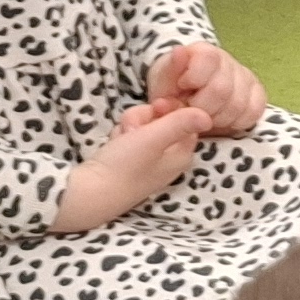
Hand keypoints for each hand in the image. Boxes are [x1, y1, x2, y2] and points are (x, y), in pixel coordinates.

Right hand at [56, 100, 205, 232]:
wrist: (90, 192)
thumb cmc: (125, 165)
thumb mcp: (154, 138)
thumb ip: (181, 123)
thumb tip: (208, 115)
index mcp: (182, 154)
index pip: (186, 120)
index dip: (169, 109)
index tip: (155, 106)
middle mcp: (170, 159)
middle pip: (163, 121)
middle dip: (143, 118)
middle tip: (130, 129)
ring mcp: (150, 162)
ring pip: (144, 126)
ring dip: (129, 125)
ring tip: (119, 138)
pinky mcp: (132, 163)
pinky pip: (131, 138)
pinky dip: (121, 136)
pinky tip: (114, 145)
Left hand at [148, 40, 266, 138]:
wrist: (184, 99)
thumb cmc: (172, 90)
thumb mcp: (162, 83)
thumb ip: (169, 73)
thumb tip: (179, 52)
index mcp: (204, 52)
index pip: (209, 60)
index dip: (194, 79)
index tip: (182, 89)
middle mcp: (228, 61)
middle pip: (222, 90)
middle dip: (201, 108)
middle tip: (191, 111)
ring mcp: (245, 77)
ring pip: (238, 105)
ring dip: (217, 119)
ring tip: (203, 117)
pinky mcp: (257, 94)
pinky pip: (254, 111)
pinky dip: (236, 122)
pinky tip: (221, 120)